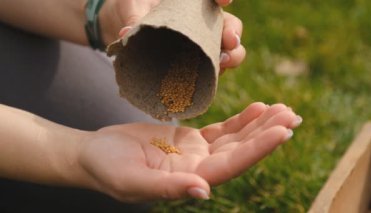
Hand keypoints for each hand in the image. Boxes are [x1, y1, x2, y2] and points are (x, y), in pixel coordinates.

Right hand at [78, 103, 301, 201]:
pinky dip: (241, 120)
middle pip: (241, 151)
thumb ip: (167, 188)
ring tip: (283, 109)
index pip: (231, 165)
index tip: (283, 130)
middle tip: (292, 114)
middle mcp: (199, 169)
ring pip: (236, 139)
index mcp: (188, 180)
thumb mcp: (132, 181)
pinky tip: (257, 108)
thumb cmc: (107, 169)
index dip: (258, 149)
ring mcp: (196, 154)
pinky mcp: (190, 140)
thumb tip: (203, 192)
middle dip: (267, 133)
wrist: (96, 154)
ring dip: (260, 125)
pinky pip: (222, 130)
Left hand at [99, 0, 244, 70]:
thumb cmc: (131, 8)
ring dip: (230, 57)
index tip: (224, 1)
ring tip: (222, 63)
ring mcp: (200, 44)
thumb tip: (127, 34)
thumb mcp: (130, 6)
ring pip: (225, 50)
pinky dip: (212, 75)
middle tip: (229, 41)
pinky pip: (209, 70)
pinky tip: (209, 80)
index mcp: (190, 2)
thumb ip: (134, 17)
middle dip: (232, 33)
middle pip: (228, 26)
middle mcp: (201, 22)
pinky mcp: (194, 64)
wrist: (126, 28)